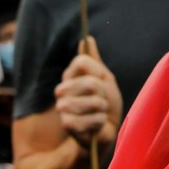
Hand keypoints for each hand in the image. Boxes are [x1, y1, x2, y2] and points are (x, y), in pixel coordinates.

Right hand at [53, 37, 121, 152]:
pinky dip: (99, 122)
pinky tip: (96, 125)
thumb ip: (94, 61)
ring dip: (103, 109)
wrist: (105, 129)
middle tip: (102, 102)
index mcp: (70, 77)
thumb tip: (87, 38)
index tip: (101, 81)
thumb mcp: (104, 79)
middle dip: (103, 94)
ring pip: (93, 102)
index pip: (82, 61)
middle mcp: (62, 90)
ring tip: (100, 113)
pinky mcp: (67, 124)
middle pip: (90, 82)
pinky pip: (92, 118)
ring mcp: (62, 107)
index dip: (98, 72)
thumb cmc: (106, 104)